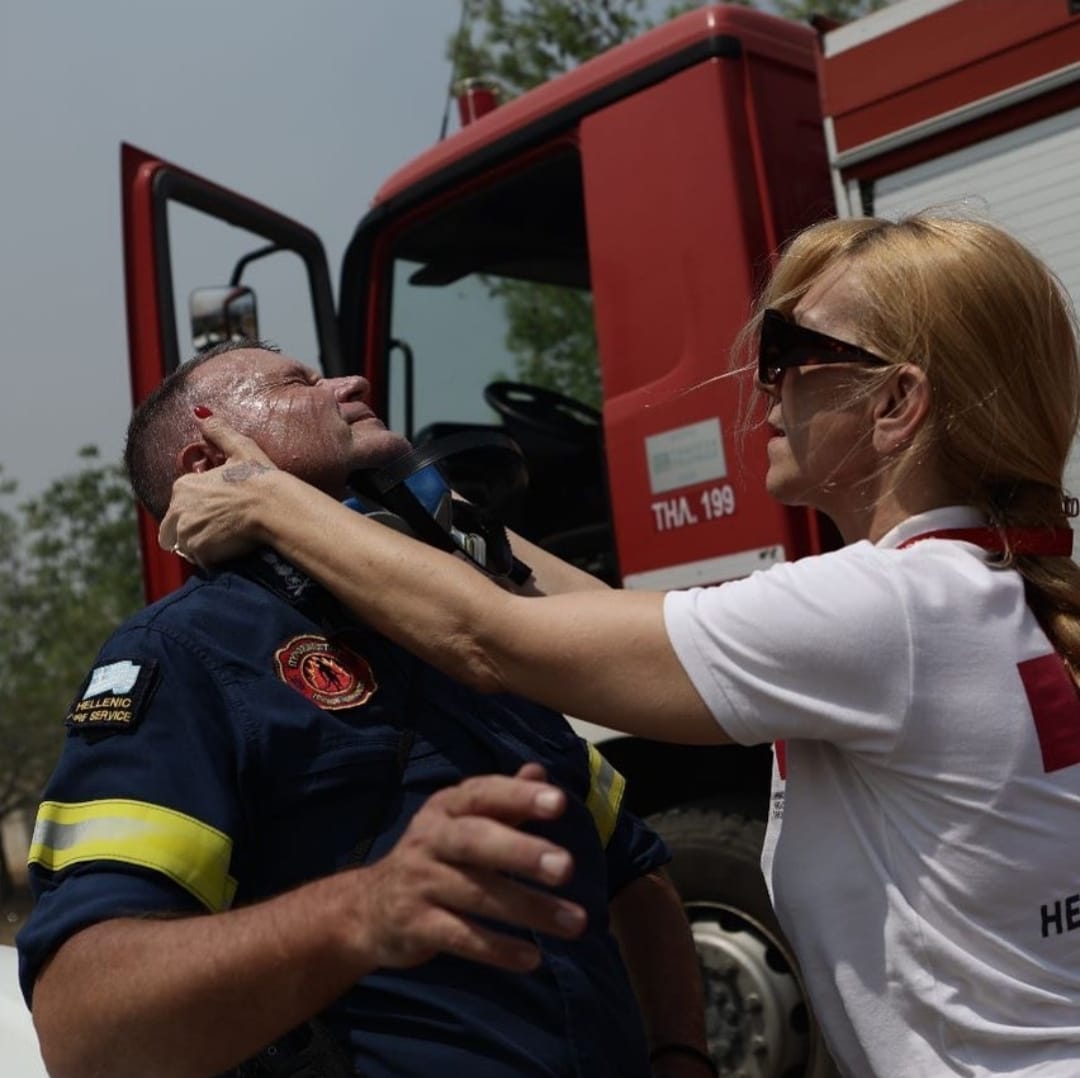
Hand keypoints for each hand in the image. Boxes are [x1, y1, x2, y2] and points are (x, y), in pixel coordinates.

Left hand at [159, 415, 277, 565]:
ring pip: (187, 547)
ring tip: (229, 541)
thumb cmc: (260, 478)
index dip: (199, 510)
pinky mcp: (200, 552)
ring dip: (203, 546)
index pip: (180, 506)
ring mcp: (187, 533)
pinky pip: (202, 561)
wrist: (275, 507)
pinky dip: (215, 559)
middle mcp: (178, 510)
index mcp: (183, 486)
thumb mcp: (240, 448)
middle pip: (176, 530)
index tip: (220, 512)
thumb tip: (201, 412)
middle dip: (194, 532)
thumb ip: (218, 431)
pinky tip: (233, 550)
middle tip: (223, 530)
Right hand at [350, 763, 585, 971]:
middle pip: (475, 841)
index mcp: (444, 809)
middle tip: (567, 867)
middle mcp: (429, 840)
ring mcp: (419, 883)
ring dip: (528, 909)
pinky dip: (497, 949)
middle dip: (522, 852)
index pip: (482, 794)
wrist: (367, 908)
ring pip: (476, 895)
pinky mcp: (415, 926)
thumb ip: (503, 800)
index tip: (559, 802)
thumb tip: (540, 771)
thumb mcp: (460, 822)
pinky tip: (533, 959)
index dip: (519, 796)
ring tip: (575, 922)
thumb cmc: (434, 857)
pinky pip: (460, 937)